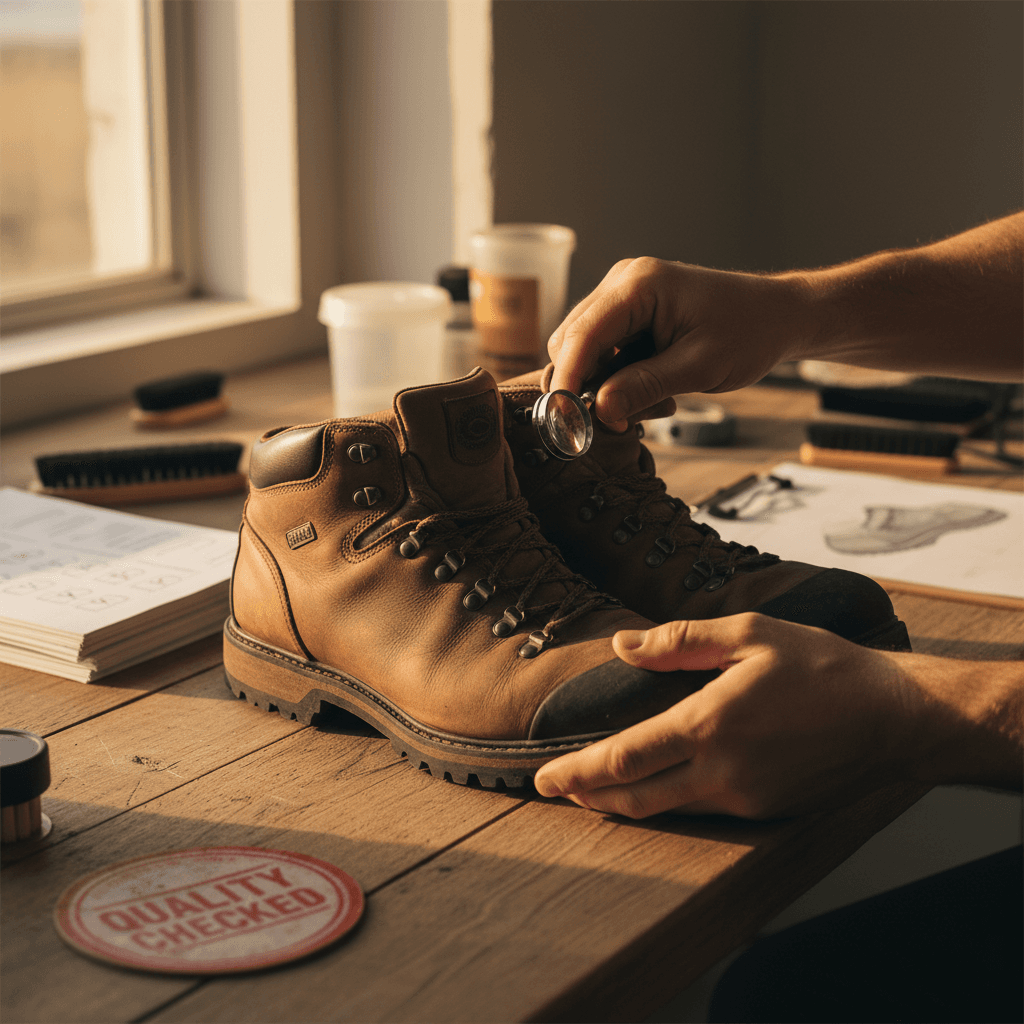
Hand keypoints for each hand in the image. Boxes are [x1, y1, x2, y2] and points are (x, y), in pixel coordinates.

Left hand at [533, 614, 925, 819]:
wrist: (894, 717)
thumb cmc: (822, 667)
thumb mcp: (749, 633)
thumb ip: (679, 641)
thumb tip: (622, 645)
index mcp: (710, 723)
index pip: (624, 758)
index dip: (578, 772)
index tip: (543, 777)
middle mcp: (721, 770)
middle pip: (634, 797)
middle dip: (588, 796)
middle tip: (554, 788)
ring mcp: (743, 798)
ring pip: (665, 809)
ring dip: (622, 803)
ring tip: (592, 792)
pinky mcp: (763, 811)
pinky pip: (700, 809)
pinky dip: (666, 801)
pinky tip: (655, 786)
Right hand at [548, 258, 812, 429]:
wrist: (777, 316)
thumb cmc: (749, 332)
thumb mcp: (699, 367)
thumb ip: (645, 387)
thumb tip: (599, 412)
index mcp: (638, 285)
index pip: (581, 337)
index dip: (567, 382)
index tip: (564, 422)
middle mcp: (622, 283)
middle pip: (572, 344)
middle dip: (589, 387)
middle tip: (627, 419)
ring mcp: (622, 296)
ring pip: (584, 352)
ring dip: (607, 387)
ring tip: (658, 402)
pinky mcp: (628, 314)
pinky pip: (603, 353)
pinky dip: (619, 380)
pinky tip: (656, 390)